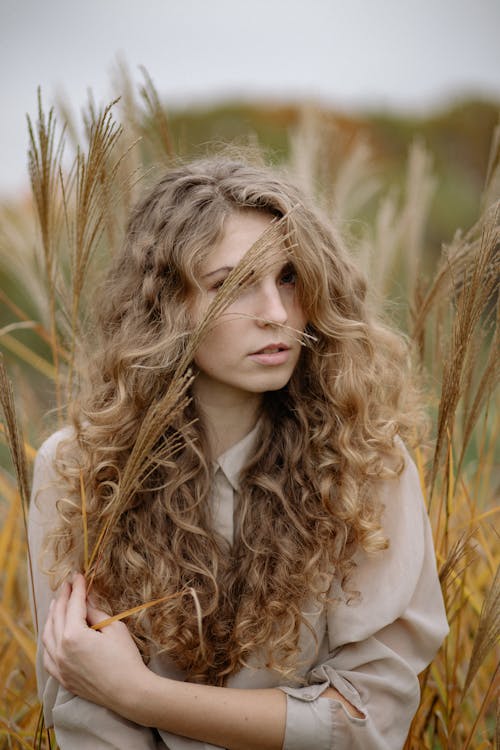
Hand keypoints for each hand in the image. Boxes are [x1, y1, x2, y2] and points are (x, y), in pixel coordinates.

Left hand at [42, 573, 147, 713]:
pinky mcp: (62, 677)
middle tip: (67, 585)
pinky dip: (47, 641)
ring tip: (56, 604)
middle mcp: (60, 649)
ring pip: (47, 635)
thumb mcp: (114, 628)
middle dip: (62, 598)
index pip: (73, 604)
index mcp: (73, 635)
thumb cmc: (125, 658)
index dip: (76, 588)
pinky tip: (51, 634)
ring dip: (51, 616)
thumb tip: (87, 600)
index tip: (78, 576)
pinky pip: (47, 656)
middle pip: (57, 617)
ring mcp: (59, 665)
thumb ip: (96, 612)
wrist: (128, 691)